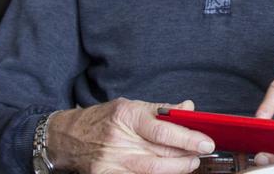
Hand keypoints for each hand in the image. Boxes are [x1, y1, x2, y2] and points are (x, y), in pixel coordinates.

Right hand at [46, 98, 214, 173]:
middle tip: (200, 154)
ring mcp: (111, 161)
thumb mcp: (131, 106)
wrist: (67, 136)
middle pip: (161, 153)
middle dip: (186, 156)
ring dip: (175, 169)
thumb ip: (161, 110)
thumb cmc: (103, 120)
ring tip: (188, 164)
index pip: (163, 130)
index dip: (188, 138)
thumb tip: (188, 108)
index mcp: (127, 115)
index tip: (206, 142)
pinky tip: (167, 172)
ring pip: (152, 171)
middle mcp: (118, 139)